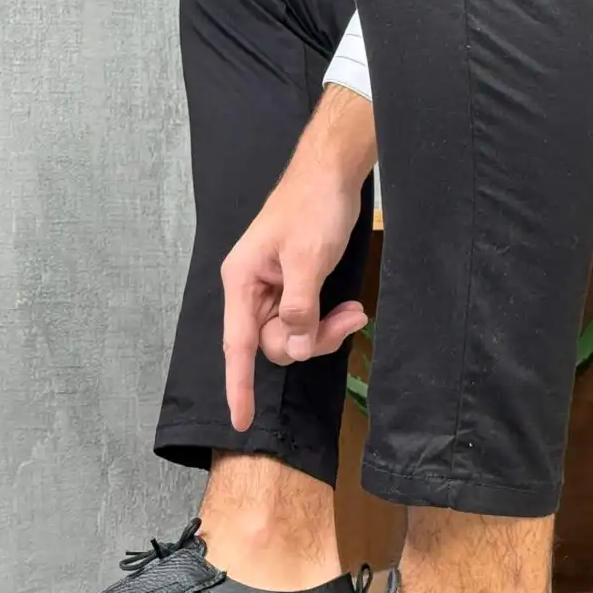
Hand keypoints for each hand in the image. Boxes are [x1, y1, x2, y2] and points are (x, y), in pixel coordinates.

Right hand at [221, 175, 366, 431]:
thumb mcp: (308, 258)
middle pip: (274, 342)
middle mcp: (252, 289)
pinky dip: (329, 319)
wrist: (332, 171)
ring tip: (355, 312)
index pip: (237, 345)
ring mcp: (273, 289)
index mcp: (242, 281)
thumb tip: (296, 348)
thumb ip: (299, 308)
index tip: (240, 421)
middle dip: (311, 340)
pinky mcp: (293, 286)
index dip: (239, 385)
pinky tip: (351, 308)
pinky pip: (306, 319)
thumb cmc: (313, 205)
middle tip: (348, 320)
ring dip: (326, 330)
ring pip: (294, 334)